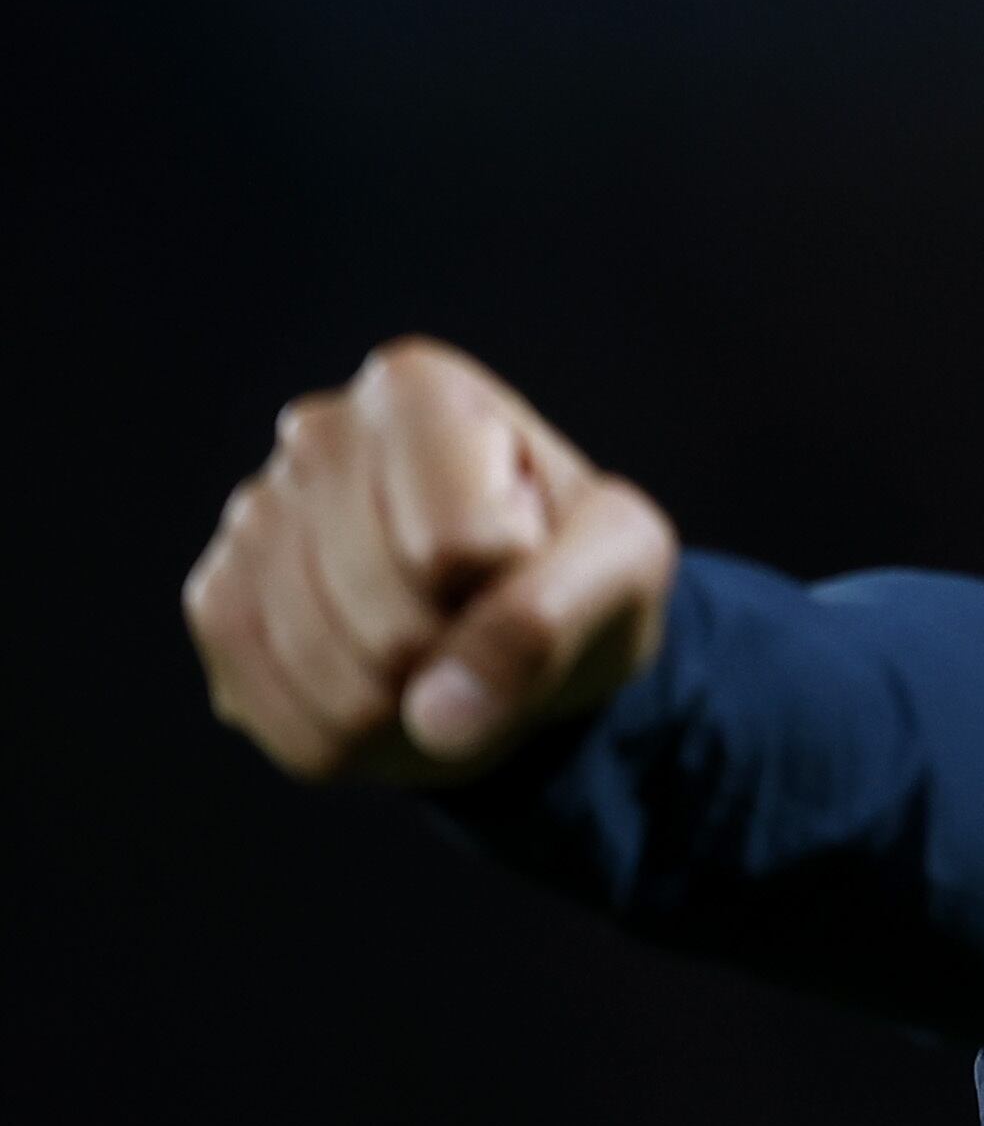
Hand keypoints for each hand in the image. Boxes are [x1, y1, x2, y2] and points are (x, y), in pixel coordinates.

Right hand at [183, 338, 676, 787]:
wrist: (511, 611)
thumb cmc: (570, 563)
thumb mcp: (623, 565)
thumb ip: (556, 617)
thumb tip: (438, 713)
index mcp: (416, 389)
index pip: (457, 547)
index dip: (512, 584)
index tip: (528, 550)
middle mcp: (313, 437)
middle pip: (392, 625)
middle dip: (458, 656)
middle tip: (482, 615)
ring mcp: (252, 520)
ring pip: (333, 682)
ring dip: (410, 706)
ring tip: (440, 649)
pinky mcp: (217, 602)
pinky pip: (283, 719)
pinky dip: (354, 735)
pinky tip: (383, 682)